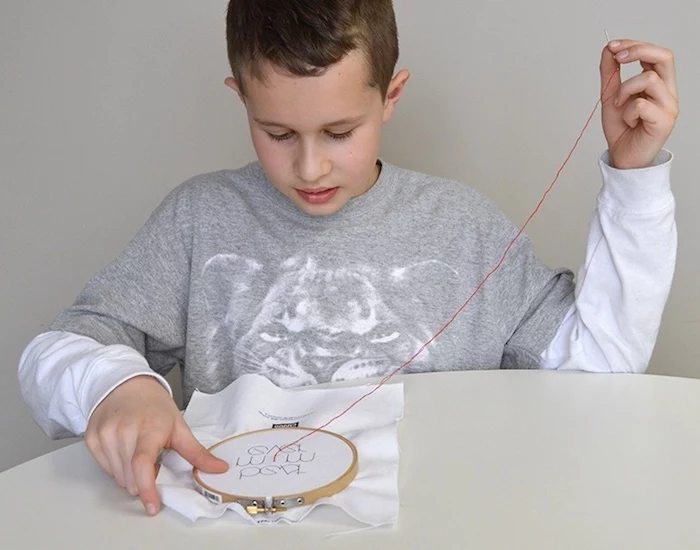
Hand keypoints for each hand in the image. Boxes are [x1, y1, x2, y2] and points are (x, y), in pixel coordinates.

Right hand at [84, 375, 227, 514]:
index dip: (147, 489)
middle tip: (153, 460)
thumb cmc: (154, 406)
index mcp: (148, 428)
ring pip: (117, 477)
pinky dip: (116, 467)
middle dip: (143, 480)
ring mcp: (104, 434)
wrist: (126, 384)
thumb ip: (197, 452)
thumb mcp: (179, 426)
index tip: (153, 506)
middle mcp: (123, 431)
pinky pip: (105, 468)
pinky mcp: (91, 438)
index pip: (142, 464)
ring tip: (139, 452)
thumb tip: (220, 469)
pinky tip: (124, 449)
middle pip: (130, 476)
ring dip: (130, 475)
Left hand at [600, 40, 678, 169]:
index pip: (655, 53)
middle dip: (638, 50)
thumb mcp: (610, 96)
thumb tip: (608, 49)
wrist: (622, 157)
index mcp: (658, 83)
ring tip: (619, 105)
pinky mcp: (664, 121)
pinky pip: (641, 104)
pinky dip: (627, 111)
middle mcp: (668, 92)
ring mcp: (669, 106)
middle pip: (664, 56)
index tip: (612, 46)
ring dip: (625, 89)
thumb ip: (610, 73)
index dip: (635, 45)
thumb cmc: (621, 129)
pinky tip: (628, 121)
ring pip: (649, 79)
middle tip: (617, 56)